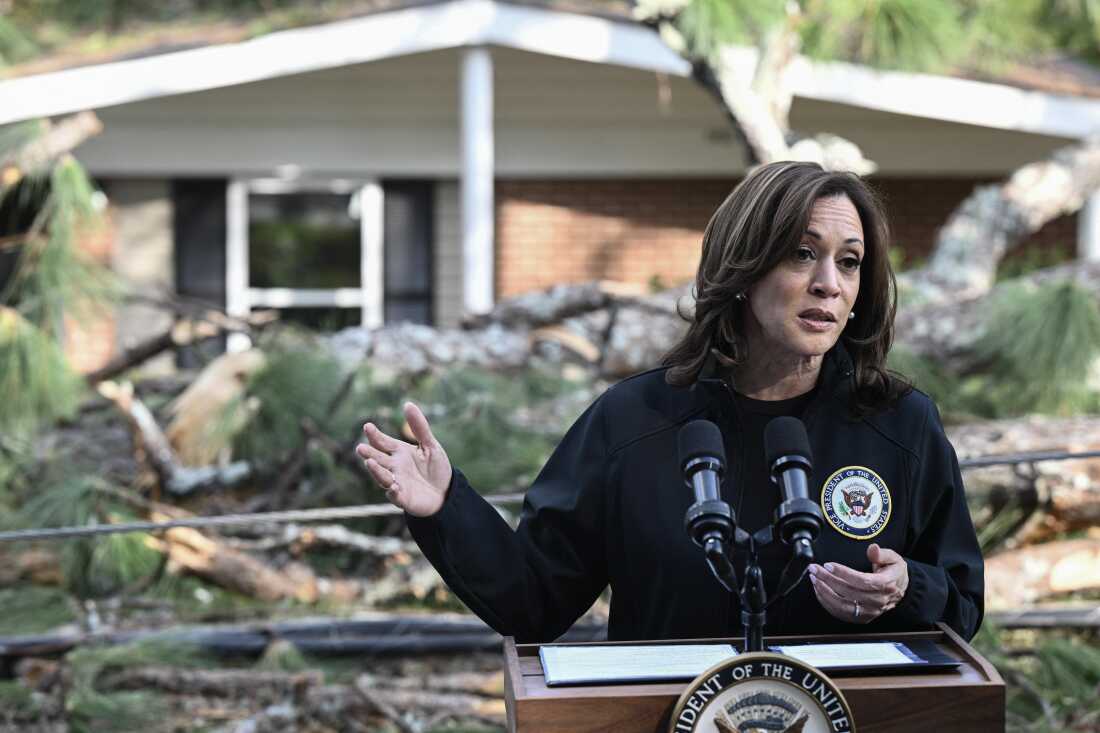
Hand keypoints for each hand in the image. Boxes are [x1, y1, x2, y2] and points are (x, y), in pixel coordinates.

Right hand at [356, 402, 452, 516]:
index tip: (368, 426)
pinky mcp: (403, 498)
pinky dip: (392, 491)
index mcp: (399, 453)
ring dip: (376, 470)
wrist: (446, 493)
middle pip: (378, 459)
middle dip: (369, 453)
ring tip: (369, 462)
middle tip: (360, 447)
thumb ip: (419, 427)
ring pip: (382, 476)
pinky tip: (393, 486)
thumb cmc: (436, 468)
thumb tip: (408, 404)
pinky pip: (395, 495)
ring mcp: (397, 482)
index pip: (383, 442)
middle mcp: (394, 467)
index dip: (375, 435)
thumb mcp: (430, 445)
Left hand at [808, 544, 908, 623]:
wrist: (900, 590)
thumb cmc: (894, 572)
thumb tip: (872, 548)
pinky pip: (841, 613)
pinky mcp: (862, 617)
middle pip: (849, 593)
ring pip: (842, 605)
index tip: (828, 564)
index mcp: (885, 585)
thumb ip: (881, 553)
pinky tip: (819, 590)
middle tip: (814, 569)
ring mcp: (870, 611)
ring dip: (824, 592)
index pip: (862, 581)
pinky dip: (827, 603)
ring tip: (814, 578)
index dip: (843, 573)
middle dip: (828, 580)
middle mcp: (878, 601)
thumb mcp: (893, 558)